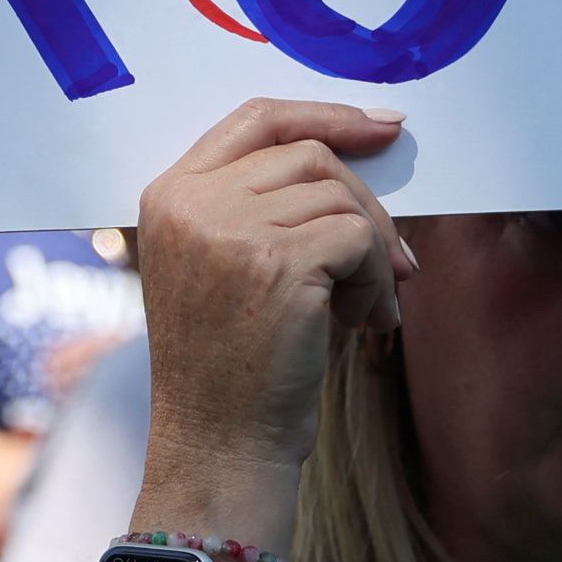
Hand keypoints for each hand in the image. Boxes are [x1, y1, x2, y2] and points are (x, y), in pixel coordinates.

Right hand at [132, 98, 405, 499]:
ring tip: (366, 307)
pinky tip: (362, 322)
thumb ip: (259, 206)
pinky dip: (376, 279)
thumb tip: (356, 155)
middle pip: (309, 155)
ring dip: (373, 252)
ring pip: (340, 198)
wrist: (219, 446)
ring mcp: (232, 229)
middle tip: (392, 263)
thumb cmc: (229, 366)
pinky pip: (359, 239)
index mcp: (169, 195)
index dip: (324, 115)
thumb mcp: (218, 266)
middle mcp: (192, 203)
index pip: (256, 119)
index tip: (379, 127)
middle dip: (364, 204)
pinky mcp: (279, 263)